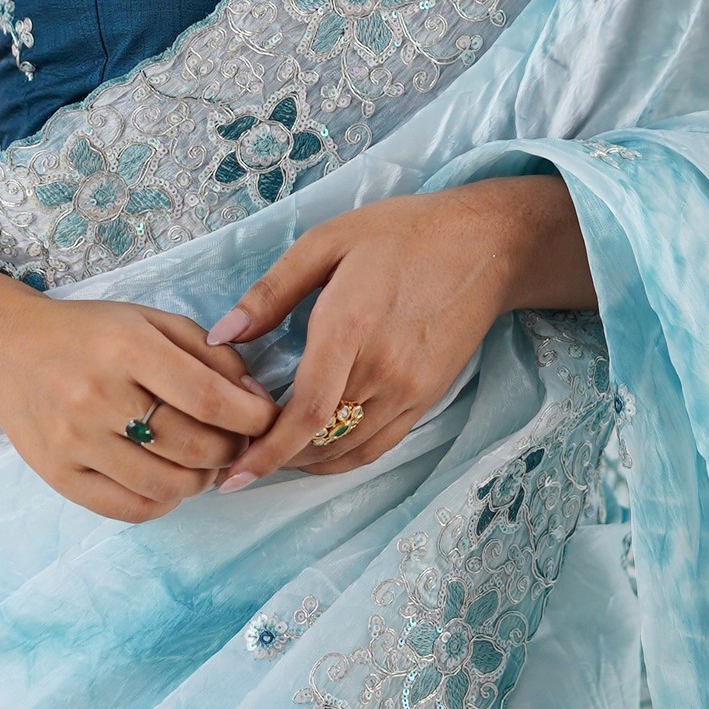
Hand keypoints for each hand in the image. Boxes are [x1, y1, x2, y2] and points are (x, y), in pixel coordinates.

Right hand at [0, 272, 275, 523]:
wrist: (4, 349)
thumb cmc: (89, 334)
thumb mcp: (151, 322)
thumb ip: (210, 354)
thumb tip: (254, 399)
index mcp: (126, 348)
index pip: (210, 399)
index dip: (252, 418)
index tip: (265, 419)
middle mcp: (98, 396)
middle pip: (195, 448)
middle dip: (232, 450)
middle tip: (235, 442)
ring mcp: (74, 441)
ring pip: (169, 485)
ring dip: (202, 480)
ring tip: (204, 463)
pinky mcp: (58, 475)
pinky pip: (131, 509)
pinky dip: (164, 501)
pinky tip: (168, 480)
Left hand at [203, 176, 595, 488]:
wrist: (487, 247)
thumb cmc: (402, 234)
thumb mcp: (327, 242)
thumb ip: (271, 292)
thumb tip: (221, 336)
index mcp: (350, 327)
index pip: (307, 412)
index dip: (268, 451)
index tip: (234, 474)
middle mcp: (383, 369)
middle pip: (322, 440)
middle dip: (275, 460)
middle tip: (237, 462)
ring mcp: (410, 390)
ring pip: (349, 451)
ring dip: (306, 464)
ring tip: (270, 460)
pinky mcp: (427, 398)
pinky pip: (379, 445)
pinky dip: (343, 459)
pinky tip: (316, 454)